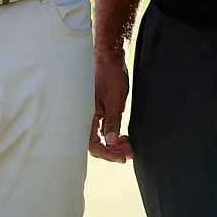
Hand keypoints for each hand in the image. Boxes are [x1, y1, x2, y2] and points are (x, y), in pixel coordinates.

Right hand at [90, 48, 134, 162]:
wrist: (110, 57)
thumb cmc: (110, 74)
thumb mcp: (114, 98)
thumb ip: (112, 121)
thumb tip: (111, 142)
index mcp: (86, 115)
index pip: (93, 144)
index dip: (108, 154)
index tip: (123, 158)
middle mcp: (87, 118)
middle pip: (97, 145)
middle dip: (113, 152)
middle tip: (130, 153)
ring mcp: (94, 116)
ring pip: (101, 139)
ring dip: (115, 145)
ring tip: (129, 146)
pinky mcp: (100, 112)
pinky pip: (104, 130)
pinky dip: (114, 136)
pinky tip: (124, 137)